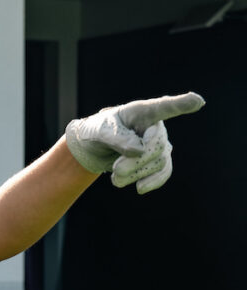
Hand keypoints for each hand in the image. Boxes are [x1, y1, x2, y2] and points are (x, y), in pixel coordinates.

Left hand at [64, 92, 203, 192]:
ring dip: (136, 174)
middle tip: (116, 170)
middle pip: (157, 146)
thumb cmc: (97, 131)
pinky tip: (140, 188)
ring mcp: (159, 143)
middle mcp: (155, 126)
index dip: (181, 104)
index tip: (197, 101)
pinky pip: (164, 172)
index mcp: (142, 111)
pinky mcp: (157, 160)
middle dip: (137, 161)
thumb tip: (139, 150)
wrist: (94, 148)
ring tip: (115, 179)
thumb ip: (117, 139)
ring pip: (158, 162)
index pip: (163, 107)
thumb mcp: (100, 131)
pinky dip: (153, 182)